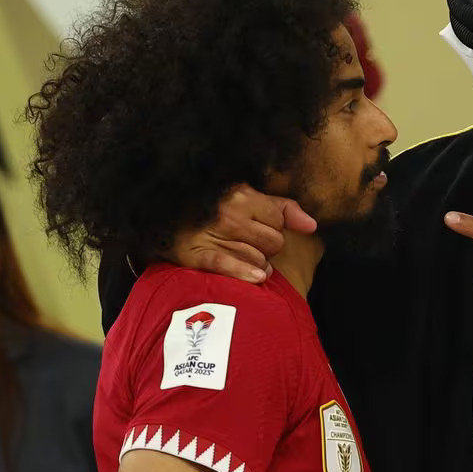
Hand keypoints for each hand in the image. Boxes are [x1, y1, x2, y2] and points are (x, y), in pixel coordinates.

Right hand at [168, 184, 316, 282]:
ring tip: (239, 258)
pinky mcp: (197, 254)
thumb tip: (312, 225)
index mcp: (241, 194)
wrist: (161, 220)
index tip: (259, 230)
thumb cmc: (211, 210)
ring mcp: (212, 234)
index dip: (273, 229)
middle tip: (248, 246)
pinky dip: (245, 273)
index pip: (279, 221)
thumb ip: (283, 208)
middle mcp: (228, 213)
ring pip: (259, 260)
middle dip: (267, 248)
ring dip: (255, 264)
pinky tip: (256, 277)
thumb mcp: (247, 198)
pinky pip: (231, 266)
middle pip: (274, 243)